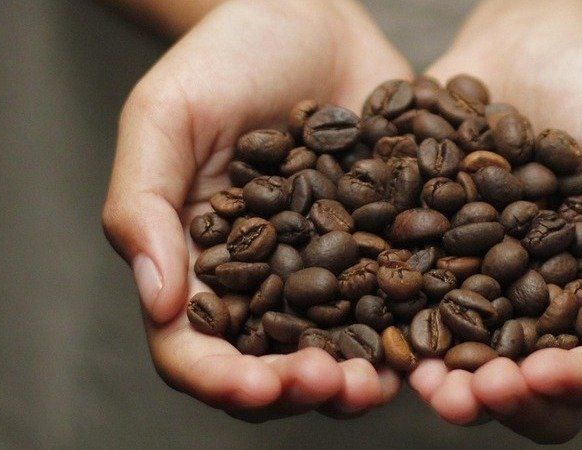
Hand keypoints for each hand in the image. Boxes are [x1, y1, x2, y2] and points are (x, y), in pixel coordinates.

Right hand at [101, 0, 412, 420]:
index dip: (219, 379)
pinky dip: (417, 333)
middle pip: (271, 368)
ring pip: (341, 351)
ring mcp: (330, 272)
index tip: (255, 388)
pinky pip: (403, 304)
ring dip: (361, 379)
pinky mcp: (388, 249)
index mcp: (197, 266)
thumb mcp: (166, 115)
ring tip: (384, 380)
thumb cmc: (224, 57)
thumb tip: (158, 301)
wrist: (309, 15)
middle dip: (299, 390)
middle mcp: (265, 284)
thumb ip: (143, 201)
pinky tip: (438, 342)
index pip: (194, 349)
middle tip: (334, 385)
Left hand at [410, 13, 581, 443]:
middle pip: (534, 387)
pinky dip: (399, 327)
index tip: (544, 373)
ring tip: (425, 381)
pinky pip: (414, 307)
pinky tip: (379, 328)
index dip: (580, 382)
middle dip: (506, 400)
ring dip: (449, 383)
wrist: (537, 42)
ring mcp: (486, 289)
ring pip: (470, 363)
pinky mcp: (433, 260)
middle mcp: (548, 308)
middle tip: (473, 393)